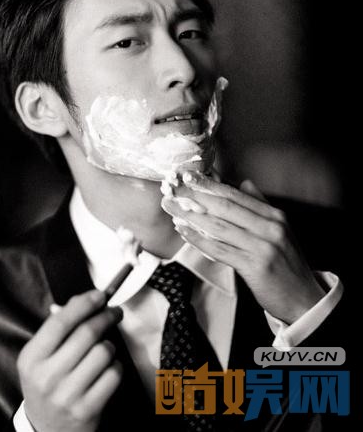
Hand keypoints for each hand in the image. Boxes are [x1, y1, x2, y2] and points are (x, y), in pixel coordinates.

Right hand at [17, 289, 122, 431]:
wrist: (46, 429)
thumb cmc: (46, 384)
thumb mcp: (39, 358)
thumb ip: (57, 328)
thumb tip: (84, 300)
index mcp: (31, 358)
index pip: (60, 322)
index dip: (83, 304)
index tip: (99, 295)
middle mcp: (47, 377)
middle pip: (87, 333)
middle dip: (105, 316)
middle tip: (114, 312)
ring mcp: (67, 395)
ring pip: (103, 352)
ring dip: (110, 345)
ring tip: (104, 349)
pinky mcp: (87, 409)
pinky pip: (113, 374)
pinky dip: (115, 366)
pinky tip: (107, 368)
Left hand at [161, 172, 325, 323]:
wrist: (304, 299)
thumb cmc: (287, 264)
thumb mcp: (280, 230)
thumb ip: (260, 206)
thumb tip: (244, 183)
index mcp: (274, 216)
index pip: (236, 194)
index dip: (210, 184)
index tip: (188, 176)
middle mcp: (270, 227)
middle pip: (225, 206)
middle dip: (195, 196)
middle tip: (173, 189)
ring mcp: (263, 247)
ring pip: (219, 226)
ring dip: (191, 215)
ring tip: (171, 207)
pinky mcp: (255, 266)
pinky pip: (220, 249)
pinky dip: (199, 239)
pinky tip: (184, 231)